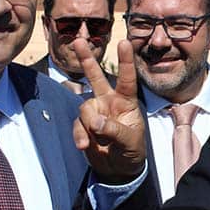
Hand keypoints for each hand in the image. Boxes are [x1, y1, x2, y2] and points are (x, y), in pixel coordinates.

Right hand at [73, 38, 146, 183]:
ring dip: (88, 125)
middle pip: (96, 77)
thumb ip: (113, 130)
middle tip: (78, 40)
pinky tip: (84, 146)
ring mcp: (95, 113)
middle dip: (87, 59)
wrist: (119, 170)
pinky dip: (79, 135)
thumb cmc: (131, 152)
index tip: (124, 42)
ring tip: (95, 142)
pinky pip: (77, 125)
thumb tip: (95, 122)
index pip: (126, 79)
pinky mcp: (84, 125)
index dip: (125, 61)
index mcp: (126, 102)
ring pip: (85, 108)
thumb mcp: (129, 141)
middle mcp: (109, 102)